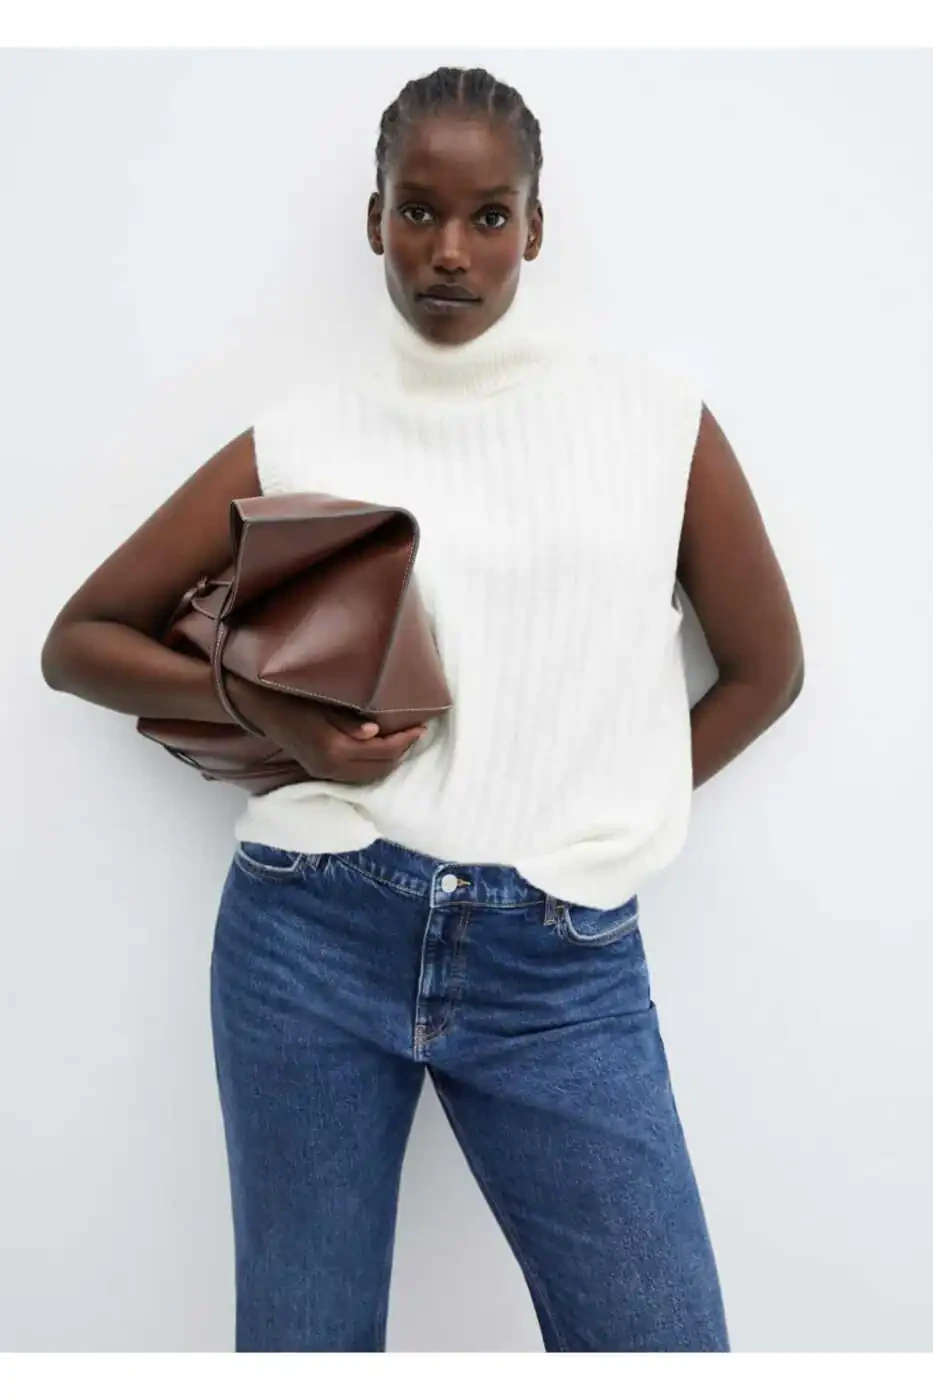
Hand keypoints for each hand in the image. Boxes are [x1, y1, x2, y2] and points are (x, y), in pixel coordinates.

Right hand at [226, 676, 426, 784]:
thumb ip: (348, 720)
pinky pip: (357, 776)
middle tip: (416, 731)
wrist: (257, 706)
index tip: (421, 726)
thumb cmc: (291, 696)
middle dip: (402, 751)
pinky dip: (375, 765)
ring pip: (370, 776)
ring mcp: (324, 772)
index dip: (405, 740)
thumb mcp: (322, 702)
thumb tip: (375, 731)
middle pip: (379, 768)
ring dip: (390, 760)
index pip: (381, 751)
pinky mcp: (319, 771)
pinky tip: (381, 749)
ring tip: (404, 740)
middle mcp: (330, 766)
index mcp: (333, 748)